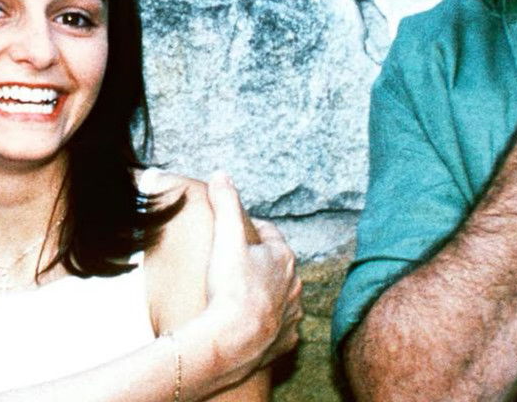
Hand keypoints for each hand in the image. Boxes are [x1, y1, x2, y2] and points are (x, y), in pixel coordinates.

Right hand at [191, 172, 301, 383]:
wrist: (233, 341)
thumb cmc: (231, 288)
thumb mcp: (226, 237)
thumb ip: (226, 203)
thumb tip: (222, 174)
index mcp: (283, 258)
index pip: (271, 235)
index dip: (253, 231)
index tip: (236, 232)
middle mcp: (294, 285)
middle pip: (278, 266)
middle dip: (261, 262)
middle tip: (236, 263)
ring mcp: (292, 315)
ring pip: (282, 297)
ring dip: (267, 293)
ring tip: (242, 295)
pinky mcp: (286, 341)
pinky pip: (280, 327)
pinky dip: (268, 323)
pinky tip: (251, 323)